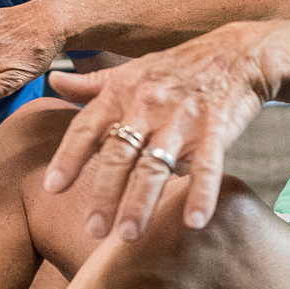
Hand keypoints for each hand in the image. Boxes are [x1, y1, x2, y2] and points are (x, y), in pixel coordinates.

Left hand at [41, 24, 273, 240]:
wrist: (237, 54)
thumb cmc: (178, 68)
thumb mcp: (131, 70)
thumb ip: (91, 84)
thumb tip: (53, 82)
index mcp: (122, 93)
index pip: (87, 127)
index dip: (69, 157)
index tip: (52, 188)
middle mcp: (147, 106)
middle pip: (119, 155)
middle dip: (104, 194)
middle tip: (93, 230)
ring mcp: (182, 119)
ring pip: (155, 165)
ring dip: (141, 202)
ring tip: (129, 234)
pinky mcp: (215, 130)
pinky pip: (207, 166)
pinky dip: (201, 193)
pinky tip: (194, 222)